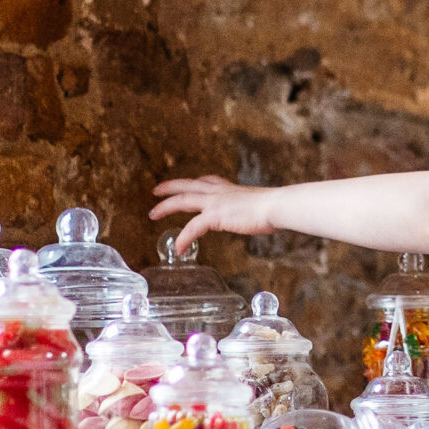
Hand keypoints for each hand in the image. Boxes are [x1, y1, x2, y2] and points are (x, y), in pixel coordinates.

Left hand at [149, 176, 280, 246]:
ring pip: (182, 201)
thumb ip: (253, 209)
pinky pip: (192, 228)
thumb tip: (263, 216)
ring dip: (165, 207)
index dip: (194, 182)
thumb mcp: (259, 205)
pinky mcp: (214, 216)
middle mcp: (219, 192)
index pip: (207, 181)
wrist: (276, 206)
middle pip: (187, 186)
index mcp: (229, 189)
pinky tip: (179, 248)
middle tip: (156, 190)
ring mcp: (215, 203)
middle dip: (170, 187)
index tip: (186, 183)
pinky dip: (183, 238)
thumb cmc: (275, 207)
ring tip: (153, 214)